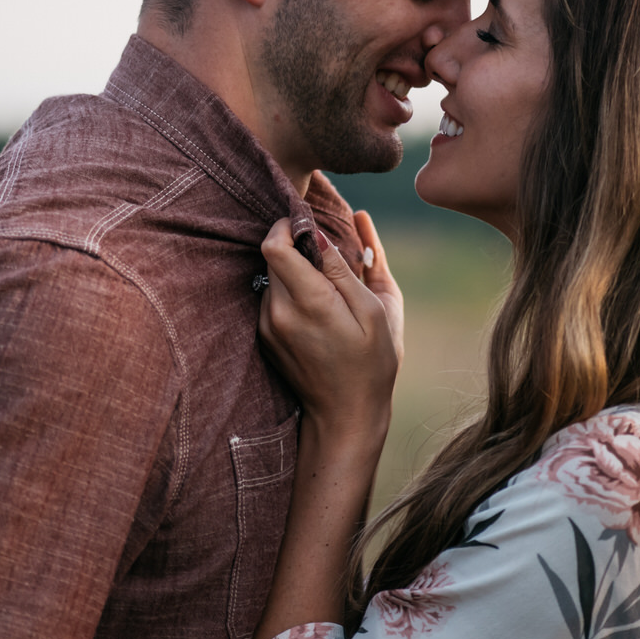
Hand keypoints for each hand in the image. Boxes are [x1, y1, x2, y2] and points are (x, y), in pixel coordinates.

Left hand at [258, 211, 400, 445]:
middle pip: (273, 256)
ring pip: (273, 275)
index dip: (289, 224)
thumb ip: (343, 267)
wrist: (346, 415)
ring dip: (296, 270)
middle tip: (330, 256)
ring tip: (330, 290)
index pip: (274, 244)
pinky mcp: (264, 335)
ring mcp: (267, 325)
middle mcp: (278, 311)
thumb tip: (320, 231)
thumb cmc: (371, 363)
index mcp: (308, 302)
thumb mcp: (374, 310)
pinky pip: (273, 297)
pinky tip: (319, 309)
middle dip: (298, 246)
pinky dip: (292, 291)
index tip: (310, 223)